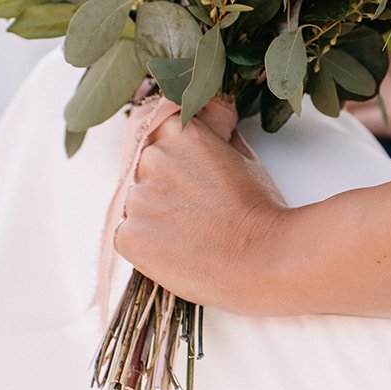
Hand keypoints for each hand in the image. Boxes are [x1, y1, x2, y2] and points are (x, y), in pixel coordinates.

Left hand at [114, 112, 288, 313]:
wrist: (263, 259)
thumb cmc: (260, 210)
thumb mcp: (244, 157)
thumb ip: (215, 139)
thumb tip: (211, 131)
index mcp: (179, 132)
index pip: (159, 135)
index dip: (174, 158)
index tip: (188, 176)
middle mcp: (151, 158)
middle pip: (145, 169)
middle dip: (164, 186)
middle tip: (195, 211)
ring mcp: (136, 197)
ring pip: (136, 204)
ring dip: (154, 215)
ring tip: (190, 235)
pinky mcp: (128, 235)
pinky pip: (127, 235)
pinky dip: (147, 245)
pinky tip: (178, 252)